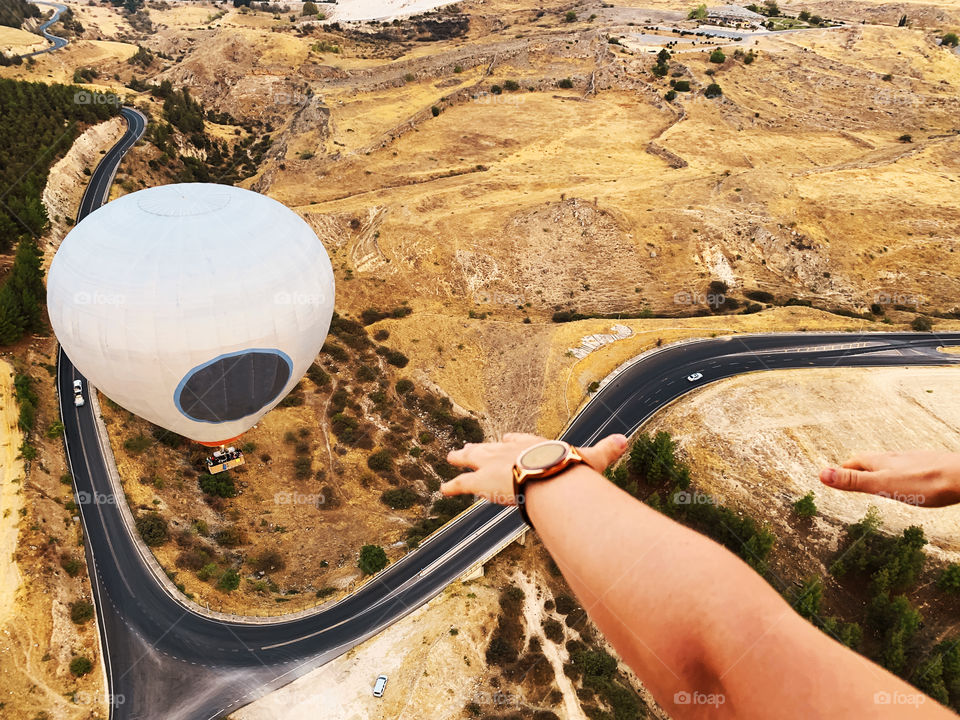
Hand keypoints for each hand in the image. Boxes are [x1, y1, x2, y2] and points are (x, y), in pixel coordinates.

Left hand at [442, 432, 628, 504]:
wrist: (546, 475)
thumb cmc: (568, 468)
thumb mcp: (590, 458)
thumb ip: (605, 450)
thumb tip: (625, 440)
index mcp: (531, 444)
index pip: (518, 440)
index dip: (511, 442)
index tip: (506, 440)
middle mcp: (508, 450)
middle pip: (491, 447)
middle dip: (481, 448)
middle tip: (470, 448)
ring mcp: (492, 464)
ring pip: (472, 459)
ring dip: (461, 459)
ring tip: (451, 457)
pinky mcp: (480, 481)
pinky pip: (461, 484)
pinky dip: (452, 486)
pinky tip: (442, 490)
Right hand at [820, 450, 959, 507]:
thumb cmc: (925, 483)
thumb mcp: (882, 485)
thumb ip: (853, 481)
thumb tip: (821, 474)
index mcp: (880, 462)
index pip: (853, 463)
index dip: (842, 470)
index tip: (832, 476)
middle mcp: (895, 458)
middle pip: (870, 461)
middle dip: (858, 469)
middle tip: (850, 477)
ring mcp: (913, 461)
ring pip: (889, 464)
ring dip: (879, 471)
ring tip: (876, 480)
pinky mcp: (929, 467)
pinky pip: (907, 469)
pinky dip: (899, 475)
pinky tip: (907, 482)